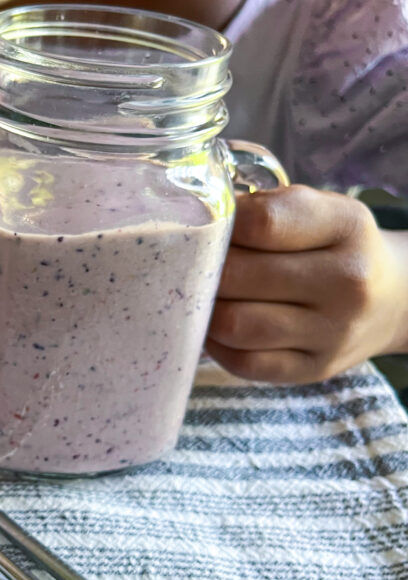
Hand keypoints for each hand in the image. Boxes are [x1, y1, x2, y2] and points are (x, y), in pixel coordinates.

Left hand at [206, 185, 407, 383]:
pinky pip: (244, 363)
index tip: (209, 228)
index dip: (220, 224)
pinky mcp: (314, 369)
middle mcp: (348, 282)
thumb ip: (262, 211)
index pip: (260, 223)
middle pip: (237, 276)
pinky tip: (216, 327)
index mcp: (346, 227)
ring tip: (202, 296)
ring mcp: (333, 332)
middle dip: (201, 269)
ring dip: (205, 310)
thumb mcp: (316, 211)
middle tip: (191, 265)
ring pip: (234, 325)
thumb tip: (195, 226)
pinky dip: (218, 345)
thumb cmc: (333, 247)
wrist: (390, 299)